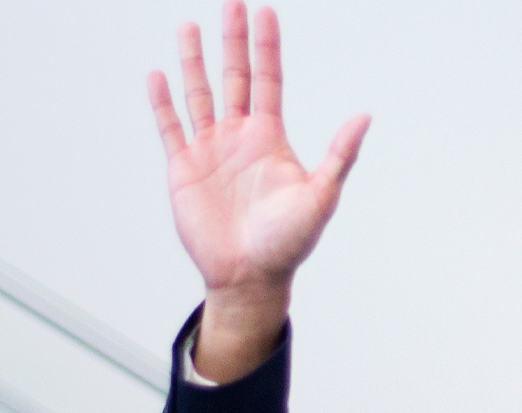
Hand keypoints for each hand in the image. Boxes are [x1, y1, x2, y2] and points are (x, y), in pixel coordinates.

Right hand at [149, 1, 369, 382]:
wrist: (250, 276)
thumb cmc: (289, 243)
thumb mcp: (321, 196)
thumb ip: (339, 155)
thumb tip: (363, 117)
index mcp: (270, 138)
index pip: (268, 79)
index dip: (266, 47)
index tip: (264, 12)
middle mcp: (239, 137)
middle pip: (234, 77)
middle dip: (232, 41)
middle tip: (231, 4)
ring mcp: (209, 151)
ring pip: (200, 95)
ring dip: (194, 62)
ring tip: (190, 27)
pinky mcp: (184, 170)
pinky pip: (171, 128)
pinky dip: (163, 103)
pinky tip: (158, 76)